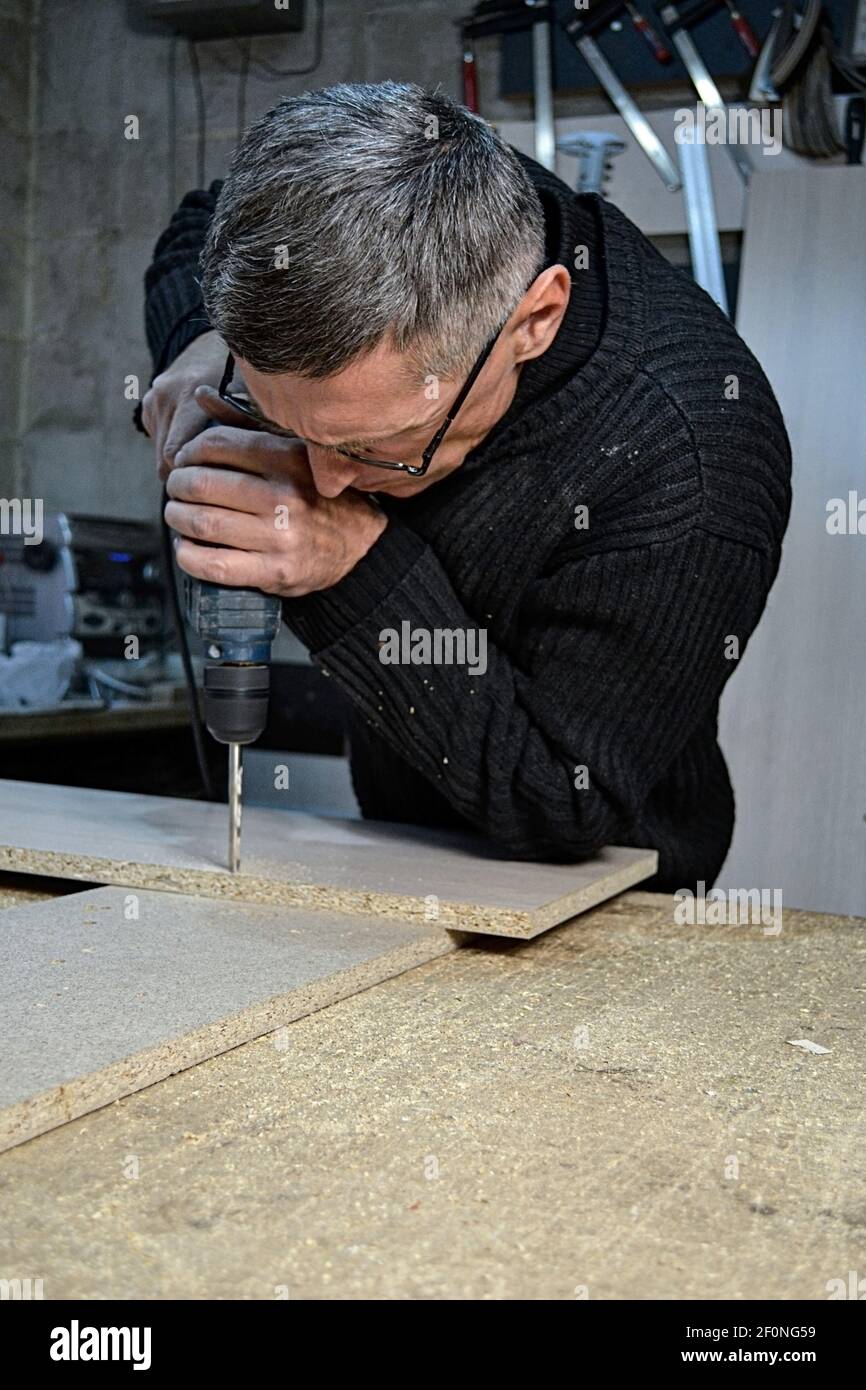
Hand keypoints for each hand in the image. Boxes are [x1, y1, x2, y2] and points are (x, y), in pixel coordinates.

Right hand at [142, 330, 240, 478]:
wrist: (212, 344)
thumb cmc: (243, 376)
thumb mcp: (253, 399)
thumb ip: (249, 430)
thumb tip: (256, 471)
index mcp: (190, 393)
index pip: (176, 452)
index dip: (193, 474)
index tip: (214, 486)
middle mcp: (166, 395)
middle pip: (165, 459)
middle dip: (186, 475)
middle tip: (212, 487)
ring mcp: (153, 399)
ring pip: (160, 453)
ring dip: (180, 464)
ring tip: (208, 466)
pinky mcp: (148, 404)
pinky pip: (158, 440)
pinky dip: (175, 448)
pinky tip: (196, 443)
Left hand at [164, 391, 387, 597]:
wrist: (361, 543)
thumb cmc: (315, 492)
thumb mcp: (290, 451)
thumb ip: (244, 424)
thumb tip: (201, 394)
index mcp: (288, 459)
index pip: (216, 444)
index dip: (189, 452)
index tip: (186, 461)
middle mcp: (286, 496)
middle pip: (202, 484)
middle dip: (176, 486)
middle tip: (176, 489)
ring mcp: (281, 537)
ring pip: (202, 524)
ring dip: (177, 518)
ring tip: (177, 515)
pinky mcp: (276, 572)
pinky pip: (214, 565)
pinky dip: (188, 555)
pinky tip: (187, 547)